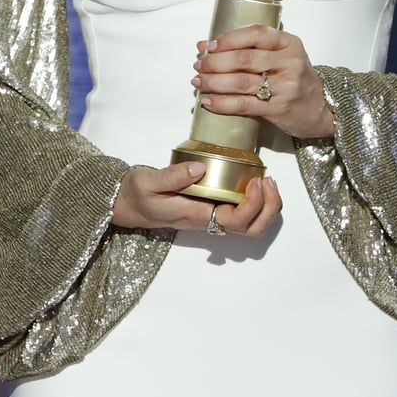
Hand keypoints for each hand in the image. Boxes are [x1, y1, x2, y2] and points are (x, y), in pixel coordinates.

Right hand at [112, 161, 280, 235]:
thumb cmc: (136, 194)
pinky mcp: (212, 209)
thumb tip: (201, 168)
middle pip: (251, 228)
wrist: (128, 205)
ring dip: (266, 207)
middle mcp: (208, 220)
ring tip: (266, 181)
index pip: (234, 220)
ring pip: (250, 224)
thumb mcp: (147, 181)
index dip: (252, 204)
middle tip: (268, 181)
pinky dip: (257, 202)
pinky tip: (254, 182)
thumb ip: (173, 176)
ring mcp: (211, 216)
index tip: (256, 181)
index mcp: (196, 215)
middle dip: (268, 209)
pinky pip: (243, 214)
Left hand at [193, 25, 334, 139]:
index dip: (228, 39)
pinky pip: (244, 104)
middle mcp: (290, 62)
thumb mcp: (279, 57)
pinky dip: (222, 103)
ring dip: (214, 82)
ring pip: (241, 81)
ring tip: (199, 82)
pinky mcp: (279, 108)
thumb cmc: (294, 79)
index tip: (210, 46)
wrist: (321, 108)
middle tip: (199, 66)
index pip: (255, 33)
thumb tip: (204, 46)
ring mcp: (286, 86)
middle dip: (215, 62)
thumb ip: (247, 48)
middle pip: (244, 58)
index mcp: (289, 43)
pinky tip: (209, 101)